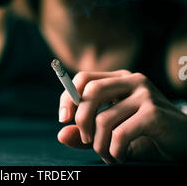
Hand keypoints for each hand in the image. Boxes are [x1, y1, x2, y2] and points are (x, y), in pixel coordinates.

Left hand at [57, 70, 186, 163]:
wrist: (185, 143)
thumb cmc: (148, 137)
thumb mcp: (113, 134)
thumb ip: (88, 133)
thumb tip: (61, 134)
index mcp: (120, 79)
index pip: (84, 77)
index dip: (68, 97)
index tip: (63, 118)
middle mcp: (132, 80)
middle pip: (91, 91)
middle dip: (81, 120)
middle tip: (87, 140)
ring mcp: (144, 94)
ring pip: (104, 119)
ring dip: (101, 145)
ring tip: (109, 155)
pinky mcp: (154, 113)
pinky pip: (120, 134)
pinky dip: (115, 151)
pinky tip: (122, 156)